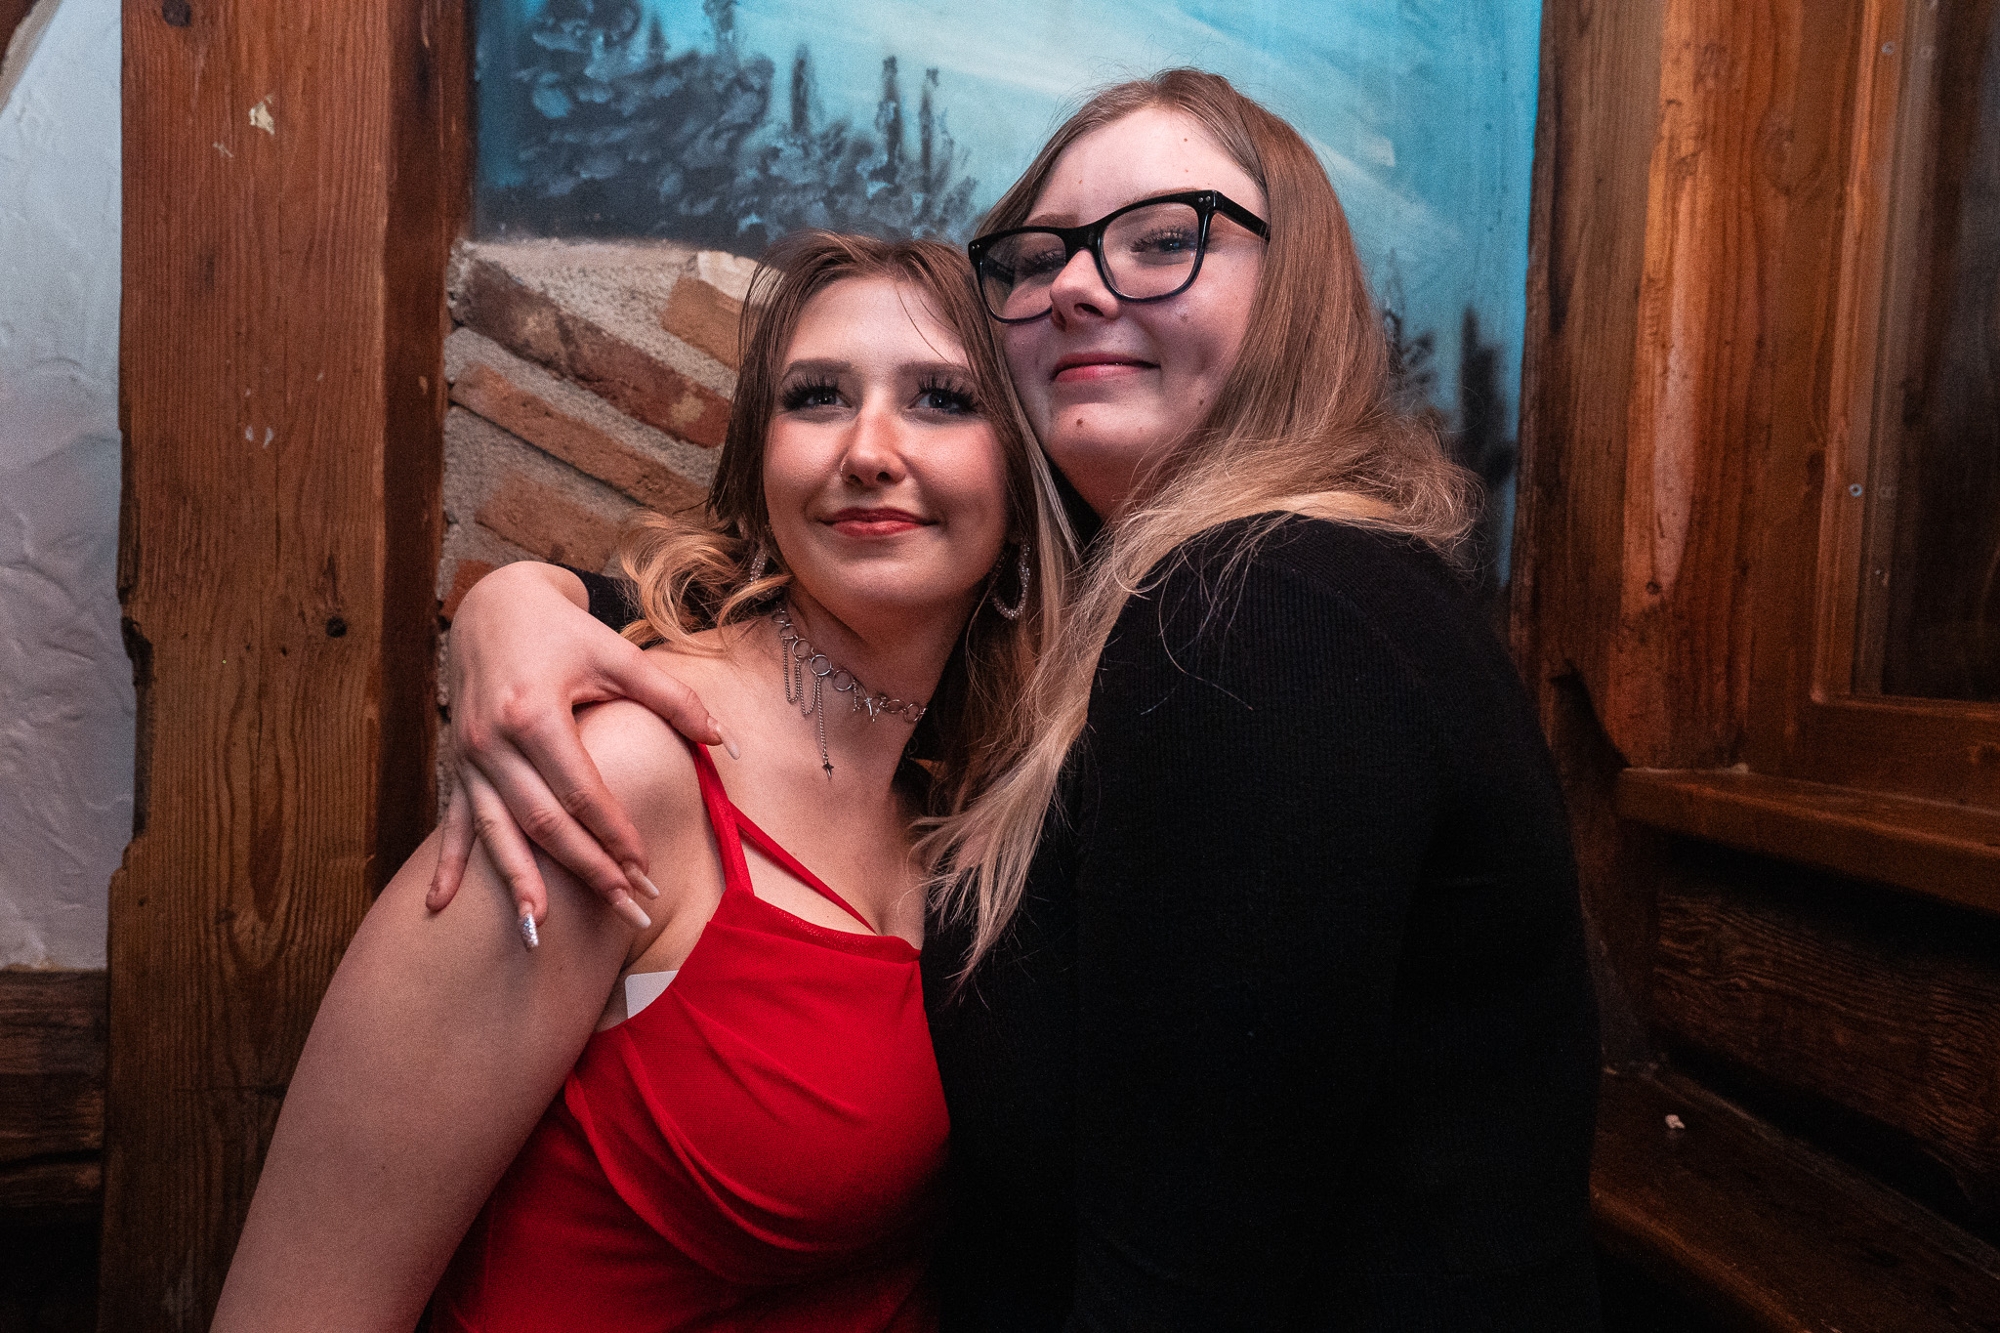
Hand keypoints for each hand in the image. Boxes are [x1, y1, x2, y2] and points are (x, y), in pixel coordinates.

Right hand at [425, 562, 735, 931]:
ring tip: (540, 933)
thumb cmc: (564, 632)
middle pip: (543, 823)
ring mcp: (469, 758)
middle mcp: (493, 741)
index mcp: (534, 713)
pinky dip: (448, 866)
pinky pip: (452, 824)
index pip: (580, 791)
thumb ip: (673, 699)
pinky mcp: (458, 766)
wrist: (495, 606)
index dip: (614, 833)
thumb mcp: (620, 656)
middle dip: (586, 870)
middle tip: (626, 910)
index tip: (645, 869)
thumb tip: (724, 740)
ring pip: (496, 833)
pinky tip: (441, 908)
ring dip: (520, 885)